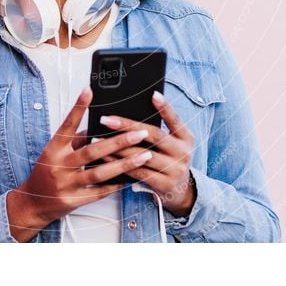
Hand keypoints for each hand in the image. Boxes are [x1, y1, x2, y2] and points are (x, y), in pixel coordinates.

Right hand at [6, 86, 153, 241]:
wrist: (33, 203)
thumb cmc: (46, 172)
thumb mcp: (55, 151)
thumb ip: (75, 139)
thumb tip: (96, 125)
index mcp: (54, 148)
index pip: (67, 124)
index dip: (78, 107)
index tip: (89, 90)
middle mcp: (59, 165)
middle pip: (92, 151)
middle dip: (119, 141)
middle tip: (140, 133)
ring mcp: (66, 184)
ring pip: (99, 173)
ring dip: (125, 164)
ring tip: (144, 155)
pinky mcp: (74, 201)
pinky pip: (99, 192)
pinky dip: (115, 185)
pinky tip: (130, 179)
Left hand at [101, 91, 196, 217]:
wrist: (181, 191)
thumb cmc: (170, 159)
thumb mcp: (173, 143)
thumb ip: (161, 129)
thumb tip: (134, 111)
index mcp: (186, 138)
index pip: (175, 119)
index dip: (165, 107)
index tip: (153, 94)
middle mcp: (183, 152)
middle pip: (154, 135)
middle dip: (128, 126)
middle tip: (106, 120)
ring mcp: (174, 169)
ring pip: (142, 154)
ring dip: (118, 147)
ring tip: (99, 139)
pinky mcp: (164, 184)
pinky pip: (138, 172)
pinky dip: (120, 164)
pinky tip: (106, 157)